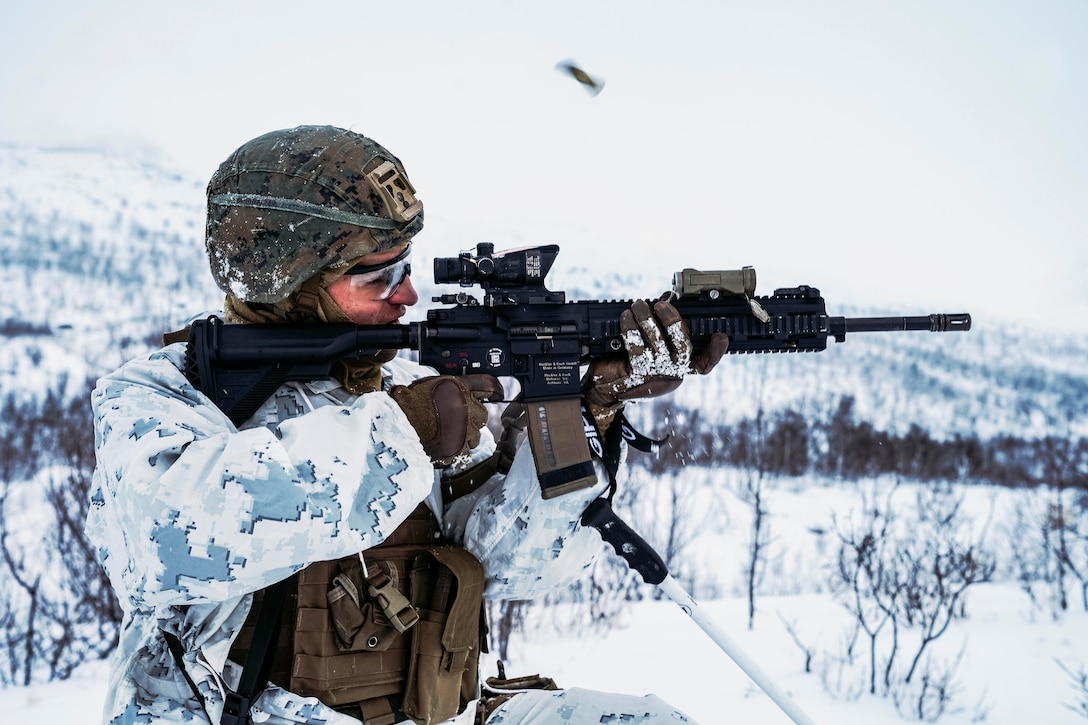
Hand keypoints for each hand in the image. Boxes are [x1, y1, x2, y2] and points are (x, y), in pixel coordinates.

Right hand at [389, 375, 502, 465]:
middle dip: (472, 417)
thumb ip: (452, 385)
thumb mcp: (431, 382)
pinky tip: (442, 443)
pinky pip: (463, 451)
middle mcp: (467, 409)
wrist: (398, 424)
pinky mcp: (458, 449)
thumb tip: (465, 388)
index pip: (487, 385)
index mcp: (461, 389)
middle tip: (455, 417)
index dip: (495, 388)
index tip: (498, 392)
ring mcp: (465, 431)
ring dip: (466, 434)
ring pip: (475, 435)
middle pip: (482, 414)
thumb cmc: (409, 402)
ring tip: (446, 432)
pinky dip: (456, 449)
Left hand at [582, 298, 728, 409]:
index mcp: (679, 367)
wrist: (603, 386)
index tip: (721, 336)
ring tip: (638, 305)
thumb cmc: (628, 361)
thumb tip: (665, 301)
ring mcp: (654, 376)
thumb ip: (662, 331)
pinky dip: (631, 328)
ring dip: (646, 319)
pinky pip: (636, 347)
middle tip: (660, 305)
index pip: (703, 364)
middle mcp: (671, 374)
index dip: (715, 352)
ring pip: (657, 343)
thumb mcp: (650, 348)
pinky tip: (626, 317)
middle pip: (683, 348)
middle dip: (673, 322)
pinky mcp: (636, 375)